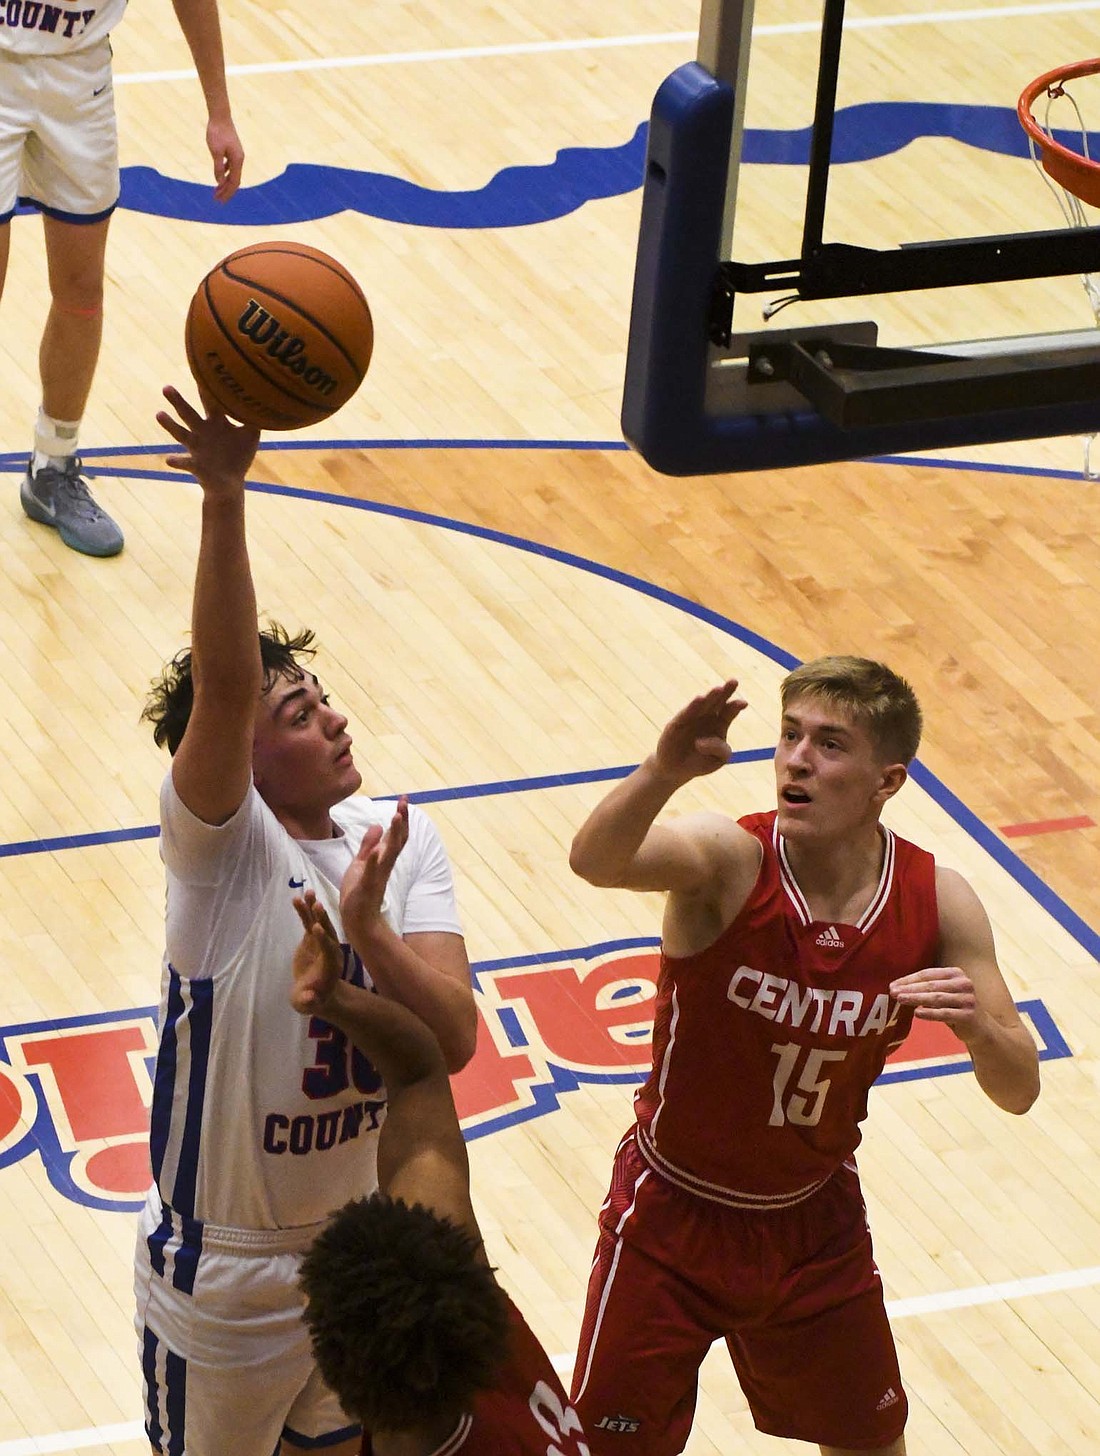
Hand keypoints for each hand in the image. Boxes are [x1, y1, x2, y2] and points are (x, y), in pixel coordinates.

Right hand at [157, 385, 259, 490]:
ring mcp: (197, 448)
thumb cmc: (239, 456)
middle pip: (188, 414)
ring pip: (181, 434)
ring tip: (159, 414)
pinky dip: (177, 461)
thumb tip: (269, 399)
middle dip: (178, 401)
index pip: (210, 402)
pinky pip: (184, 462)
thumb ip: (256, 418)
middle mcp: (203, 432)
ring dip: (170, 425)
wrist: (230, 482)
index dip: (206, 389)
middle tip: (166, 387)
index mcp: (216, 424)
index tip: (200, 372)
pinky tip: (169, 459)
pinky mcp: (195, 465)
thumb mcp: (251, 436)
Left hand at [207, 117, 244, 202]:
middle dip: (226, 191)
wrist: (220, 115)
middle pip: (234, 180)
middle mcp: (239, 159)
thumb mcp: (215, 151)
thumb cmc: (217, 132)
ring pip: (232, 174)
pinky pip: (230, 167)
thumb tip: (219, 181)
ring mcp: (236, 155)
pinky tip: (219, 177)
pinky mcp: (232, 150)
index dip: (227, 193)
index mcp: (237, 160)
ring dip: (225, 184)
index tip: (219, 200)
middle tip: (217, 200)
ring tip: (217, 191)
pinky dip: (225, 174)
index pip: (234, 182)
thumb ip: (218, 167)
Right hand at [291, 891, 343, 1014]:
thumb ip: (309, 1002)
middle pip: (328, 931)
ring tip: (307, 893)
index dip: (323, 940)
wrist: (318, 993)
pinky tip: (297, 899)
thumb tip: (308, 999)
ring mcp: (321, 942)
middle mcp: (330, 950)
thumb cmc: (312, 1001)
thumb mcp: (309, 1004)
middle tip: (317, 905)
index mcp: (331, 965)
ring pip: (318, 922)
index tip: (316, 930)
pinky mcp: (312, 939)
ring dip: (314, 908)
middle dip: (323, 919)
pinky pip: (309, 922)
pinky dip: (304, 911)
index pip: (329, 950)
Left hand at [340, 797, 409, 940]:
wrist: (357, 920)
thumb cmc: (359, 893)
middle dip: (401, 821)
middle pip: (397, 840)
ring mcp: (377, 876)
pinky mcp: (366, 887)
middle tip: (404, 802)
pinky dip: (374, 861)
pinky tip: (376, 851)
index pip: (395, 835)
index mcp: (382, 859)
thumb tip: (377, 825)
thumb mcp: (360, 863)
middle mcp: (384, 865)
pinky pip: (371, 873)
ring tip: (396, 817)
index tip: (404, 799)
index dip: (400, 817)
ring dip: (394, 835)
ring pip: (389, 853)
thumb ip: (368, 845)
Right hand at [651, 680, 748, 783]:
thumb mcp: (718, 760)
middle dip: (726, 691)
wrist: (677, 769)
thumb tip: (702, 741)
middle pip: (718, 701)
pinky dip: (693, 707)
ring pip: (703, 704)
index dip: (736, 706)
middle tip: (734, 681)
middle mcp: (706, 716)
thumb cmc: (700, 762)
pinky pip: (686, 714)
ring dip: (711, 696)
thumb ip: (720, 750)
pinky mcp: (677, 723)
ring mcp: (691, 718)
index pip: (730, 711)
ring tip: (718, 690)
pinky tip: (700, 700)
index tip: (744, 703)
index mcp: (720, 723)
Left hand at [890, 966, 983, 1041]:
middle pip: (931, 985)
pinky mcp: (968, 1015)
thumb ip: (926, 988)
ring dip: (916, 998)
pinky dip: (930, 1013)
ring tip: (901, 1000)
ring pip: (936, 998)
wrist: (981, 1028)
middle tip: (893, 992)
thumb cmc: (955, 1007)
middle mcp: (964, 983)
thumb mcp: (943, 993)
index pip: (927, 974)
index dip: (909, 979)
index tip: (893, 985)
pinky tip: (916, 1013)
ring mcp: (967, 999)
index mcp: (956, 973)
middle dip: (910, 988)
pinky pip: (945, 1013)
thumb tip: (897, 988)